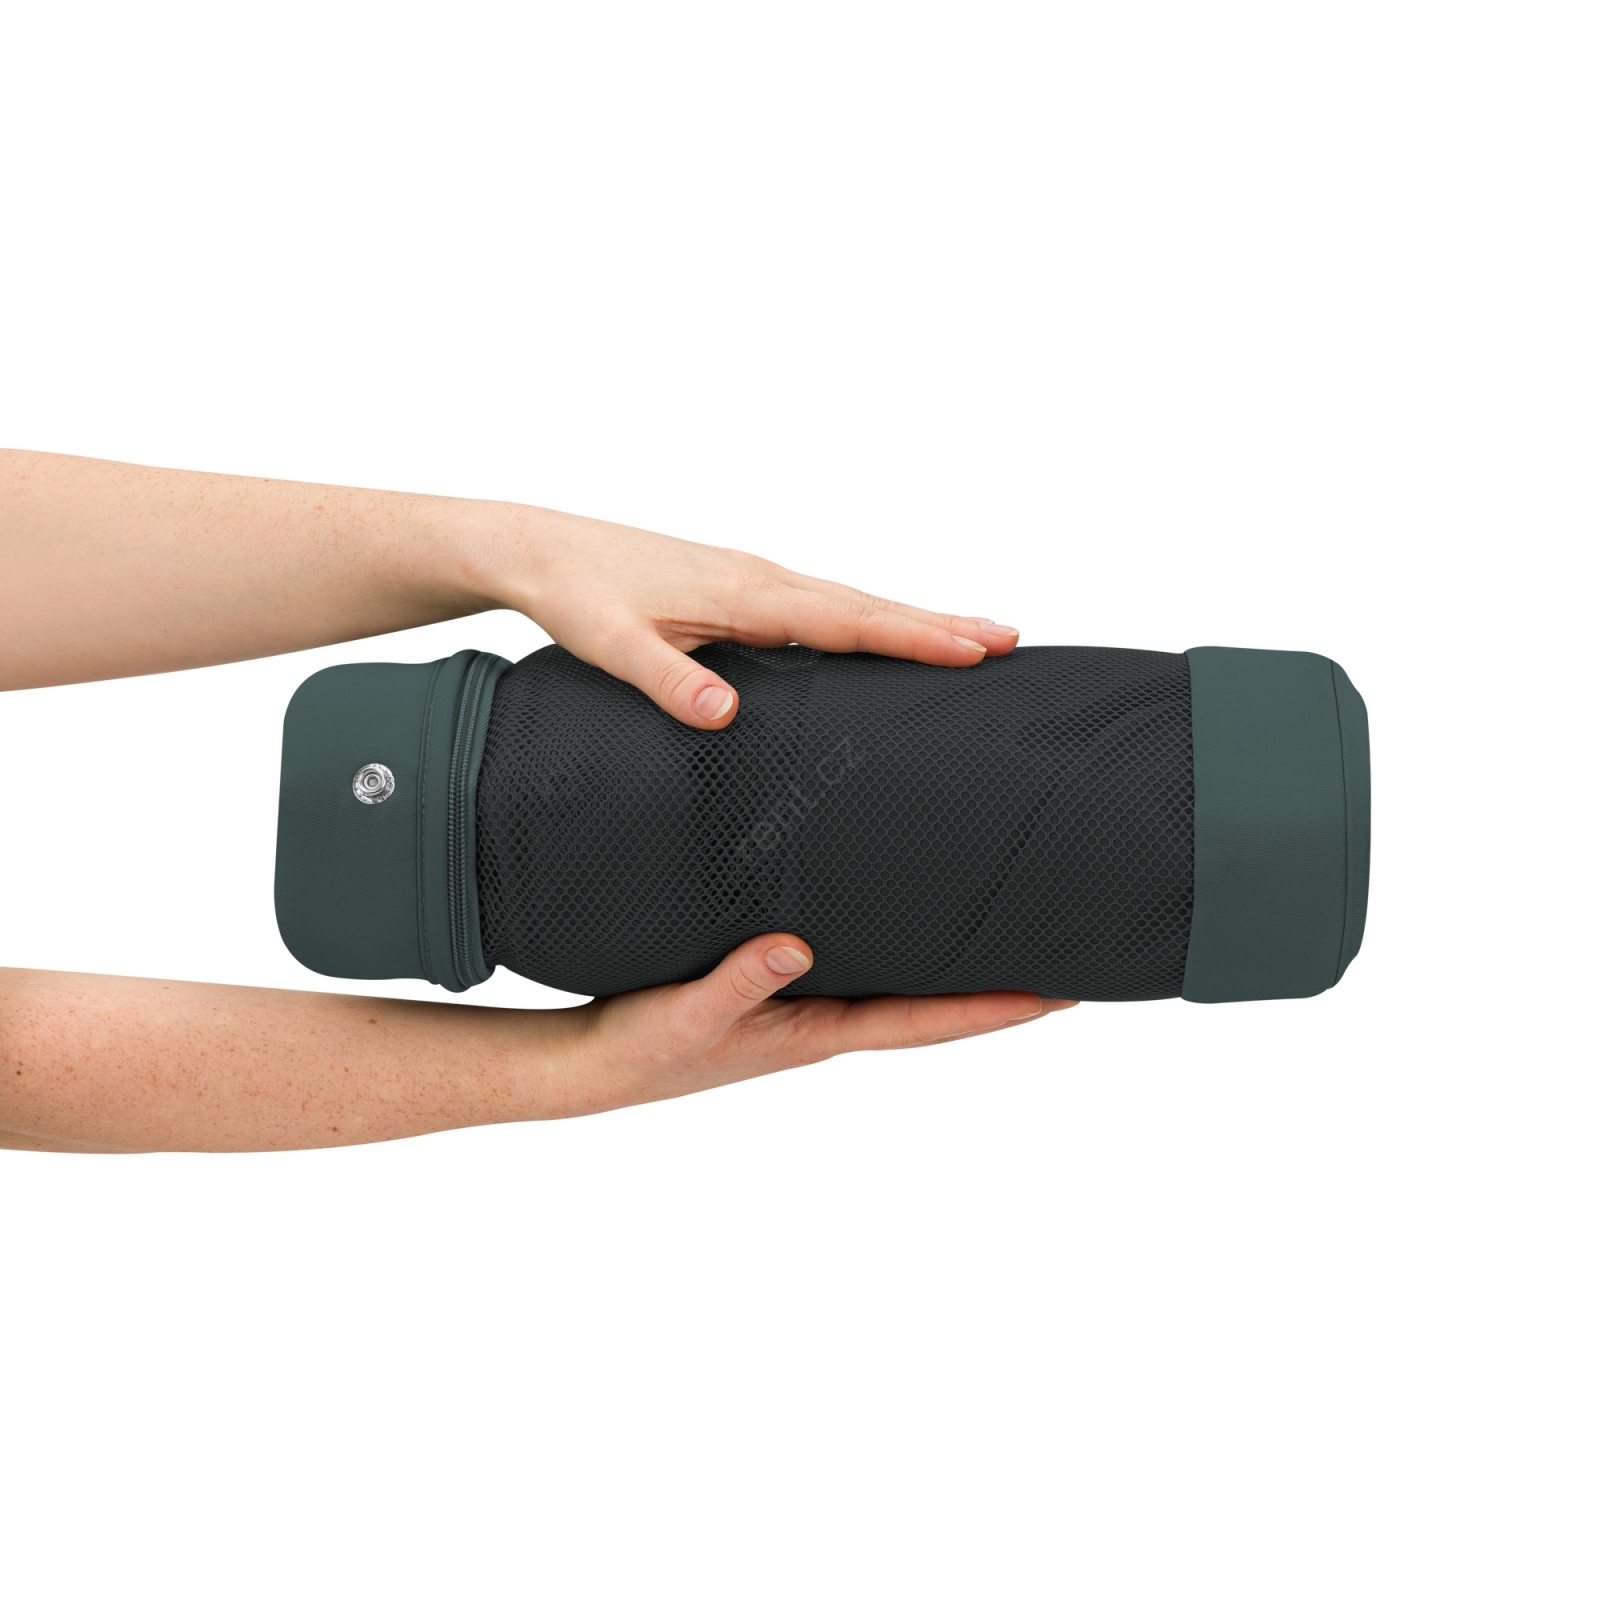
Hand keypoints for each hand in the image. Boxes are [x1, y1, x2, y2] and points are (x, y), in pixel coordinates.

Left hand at [473, 509, 1021, 727]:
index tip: (972, 650)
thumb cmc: (577, 595)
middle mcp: (761, 578)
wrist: (541, 548)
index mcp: (743, 592)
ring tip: (974, 636)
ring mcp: (756, 580)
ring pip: (851, 603)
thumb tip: (724, 717)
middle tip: (1010, 638)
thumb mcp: (612, 645)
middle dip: (939, 622)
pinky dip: (869, 618)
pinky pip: (824, 607)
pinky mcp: (743, 588)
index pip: (845, 621)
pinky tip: (884, 636)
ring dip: (912, 618)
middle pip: (867, 605)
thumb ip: (667, 681)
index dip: (911, 638)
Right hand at [543, 934, 1075, 1117]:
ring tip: (1005, 930)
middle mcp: (826, 1023)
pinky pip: (860, 969)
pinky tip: (908, 921)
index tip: (1059, 994)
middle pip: (931, 1005)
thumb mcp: (684, 1013)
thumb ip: (738, 980)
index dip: (994, 1009)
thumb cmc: (641, 1046)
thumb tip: (794, 944)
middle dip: (997, 986)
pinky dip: (899, 952)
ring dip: (953, 970)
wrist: (595, 1064)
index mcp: (817, 1033)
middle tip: (1064, 951)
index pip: (925, 1021)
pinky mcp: (782, 991)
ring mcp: (807, 1010)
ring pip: (900, 987)